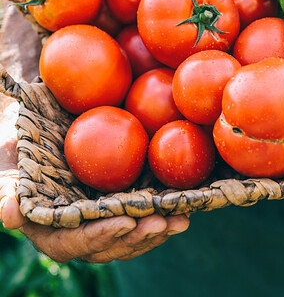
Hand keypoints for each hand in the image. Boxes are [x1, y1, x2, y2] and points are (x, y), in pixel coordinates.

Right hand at [1, 120, 189, 263]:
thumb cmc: (23, 136)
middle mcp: (77, 227)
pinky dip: (162, 215)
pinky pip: (142, 217)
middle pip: (107, 246)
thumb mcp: (11, 154)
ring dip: (156, 231)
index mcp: (48, 224)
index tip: (125, 221)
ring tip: (180, 220)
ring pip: (129, 237)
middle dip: (136, 237)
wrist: (46, 121)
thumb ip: (9, 185)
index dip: (98, 236)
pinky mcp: (121, 203)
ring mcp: (101, 218)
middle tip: (163, 222)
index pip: (71, 242)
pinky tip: (184, 208)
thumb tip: (10, 215)